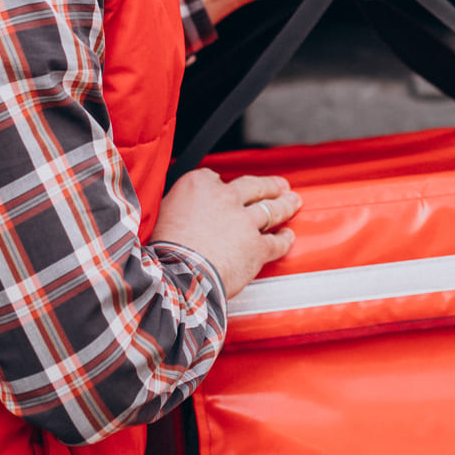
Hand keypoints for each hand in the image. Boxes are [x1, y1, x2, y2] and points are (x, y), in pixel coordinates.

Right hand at [152, 170, 300, 297]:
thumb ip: (178, 205)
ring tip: (293, 202)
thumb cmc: (162, 251)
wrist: (177, 276)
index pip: (215, 178)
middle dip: (270, 185)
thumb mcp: (161, 213)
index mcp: (198, 185)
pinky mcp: (257, 247)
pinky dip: (284, 240)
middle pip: (254, 187)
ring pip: (271, 209)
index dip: (222, 186)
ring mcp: (244, 221)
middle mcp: (225, 197)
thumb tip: (180, 209)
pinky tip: (288, 237)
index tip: (228, 190)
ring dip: (285, 205)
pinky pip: (276, 242)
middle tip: (281, 185)